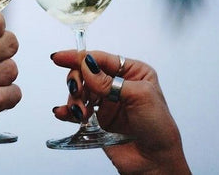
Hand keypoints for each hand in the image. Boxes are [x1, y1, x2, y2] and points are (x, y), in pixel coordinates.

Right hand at [51, 50, 189, 173]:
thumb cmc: (158, 128)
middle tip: (77, 92)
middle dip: (77, 81)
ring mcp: (106, 102)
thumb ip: (110, 81)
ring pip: (79, 91)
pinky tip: (64, 113)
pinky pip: (76, 110)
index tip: (60, 57)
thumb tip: (87, 66)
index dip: (78, 57)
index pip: (100, 59)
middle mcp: (117, 84)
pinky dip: (67, 111)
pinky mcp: (97, 119)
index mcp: (132, 72)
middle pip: (85, 73)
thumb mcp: (139, 97)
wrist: (154, 161)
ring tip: (81, 113)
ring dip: (75, 100)